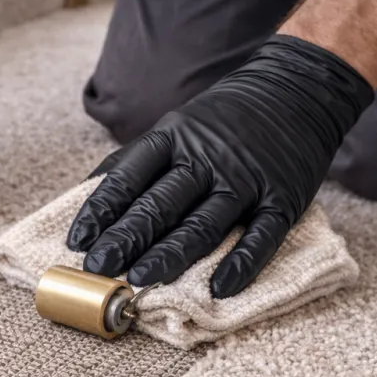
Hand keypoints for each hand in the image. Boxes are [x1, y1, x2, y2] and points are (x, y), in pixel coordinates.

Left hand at [66, 35, 373, 297]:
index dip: (100, 211)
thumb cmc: (223, 118)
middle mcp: (208, 160)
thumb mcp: (176, 126)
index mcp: (174, 139)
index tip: (77, 242)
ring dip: (170, 255)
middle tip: (98, 269)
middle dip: (126, 238)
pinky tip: (219, 288)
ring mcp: (247, 181)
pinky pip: (261, 237)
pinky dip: (241, 264)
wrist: (298, 89)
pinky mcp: (283, 199)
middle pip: (160, 205)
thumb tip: (88, 195)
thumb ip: (135, 161)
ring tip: (140, 281)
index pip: (128, 178)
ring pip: (203, 224)